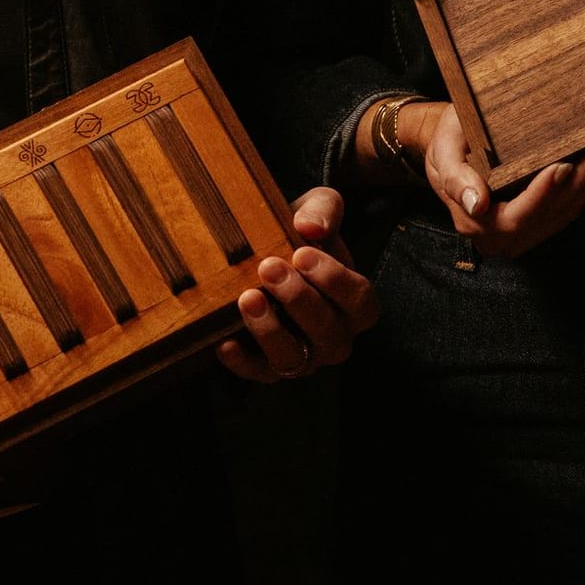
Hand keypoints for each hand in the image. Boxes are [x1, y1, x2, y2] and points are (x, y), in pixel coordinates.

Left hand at [216, 186, 377, 382]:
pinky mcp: (266, 367)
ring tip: (248, 298)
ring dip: (270, 330)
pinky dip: (241, 362)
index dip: (334, 280)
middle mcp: (334, 337)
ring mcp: (302, 357)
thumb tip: (310, 227)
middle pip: (329, 332)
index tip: (302, 253)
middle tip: (269, 267)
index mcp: (354, 303)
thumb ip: (322, 210)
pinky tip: (224, 340)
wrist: (261, 249)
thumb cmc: (297, 232)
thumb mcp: (314, 210)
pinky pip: (257, 374)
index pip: (360, 301)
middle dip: (299, 299)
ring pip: (294, 359)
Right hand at [415, 101, 584, 257]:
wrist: (452, 147)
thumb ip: (455, 180)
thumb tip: (477, 205)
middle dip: (574, 189)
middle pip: (545, 219)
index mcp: (473, 223)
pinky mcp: (534, 225)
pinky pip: (563, 214)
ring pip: (559, 217)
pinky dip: (583, 192)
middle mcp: (497, 237)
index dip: (542, 195)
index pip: (516, 217)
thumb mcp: (443, 153)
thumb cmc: (448, 144)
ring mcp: (518, 235)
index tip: (562, 167)